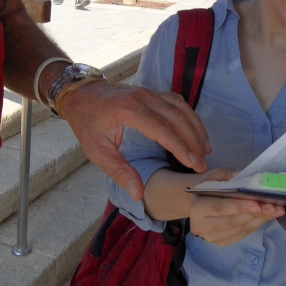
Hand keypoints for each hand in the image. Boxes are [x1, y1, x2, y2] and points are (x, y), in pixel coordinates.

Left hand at [58, 81, 210, 200]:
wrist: (80, 94)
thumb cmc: (87, 123)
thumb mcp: (97, 151)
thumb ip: (119, 172)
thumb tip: (138, 194)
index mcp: (129, 110)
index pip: (163, 129)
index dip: (181, 147)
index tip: (195, 164)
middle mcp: (143, 97)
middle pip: (177, 117)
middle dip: (194, 141)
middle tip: (203, 163)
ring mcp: (148, 92)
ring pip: (180, 107)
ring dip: (195, 127)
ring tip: (205, 149)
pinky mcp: (151, 92)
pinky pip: (176, 101)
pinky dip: (188, 115)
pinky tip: (194, 130)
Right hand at [189, 168, 283, 246]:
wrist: (199, 202)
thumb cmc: (208, 186)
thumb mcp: (214, 175)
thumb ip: (227, 175)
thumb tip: (241, 176)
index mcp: (196, 208)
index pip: (220, 208)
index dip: (239, 207)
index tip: (257, 204)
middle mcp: (201, 226)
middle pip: (232, 222)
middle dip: (255, 214)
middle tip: (273, 206)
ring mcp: (211, 238)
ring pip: (240, 230)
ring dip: (260, 220)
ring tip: (275, 210)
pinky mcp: (221, 243)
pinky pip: (242, 234)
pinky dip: (256, 225)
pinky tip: (267, 216)